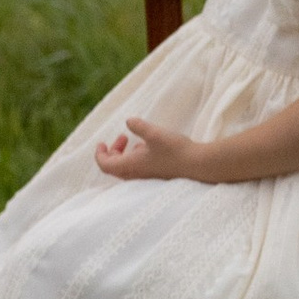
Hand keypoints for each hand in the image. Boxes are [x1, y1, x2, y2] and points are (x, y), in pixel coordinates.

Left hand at [94, 115, 211, 182]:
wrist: (198, 165)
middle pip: (114, 167)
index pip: (105, 164)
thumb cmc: (175, 150)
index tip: (101, 142)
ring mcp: (146, 177)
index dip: (99, 154)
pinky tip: (148, 147)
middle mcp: (136, 175)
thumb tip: (128, 121)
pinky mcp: (156, 176)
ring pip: (127, 169)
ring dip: (125, 155)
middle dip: (113, 151)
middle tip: (122, 137)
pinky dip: (136, 158)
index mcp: (130, 166)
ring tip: (134, 141)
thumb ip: (139, 126)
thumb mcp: (154, 133)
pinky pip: (138, 169)